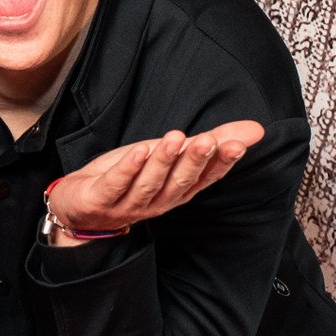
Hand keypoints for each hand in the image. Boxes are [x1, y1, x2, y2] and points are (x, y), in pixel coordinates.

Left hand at [43, 122, 263, 243]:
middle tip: (208, 140)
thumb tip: (256, 129)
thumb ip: (212, 142)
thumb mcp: (172, 155)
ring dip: (163, 162)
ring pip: (150, 184)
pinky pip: (116, 185)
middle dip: (195, 161)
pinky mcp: (100, 201)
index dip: (220, 163)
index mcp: (178, 191)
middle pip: (180, 182)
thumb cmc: (131, 177)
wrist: (80, 206)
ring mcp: (128, 204)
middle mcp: (158, 202)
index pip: (205, 178)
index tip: (236, 145)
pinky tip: (138, 152)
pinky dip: (128, 169)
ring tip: (175, 138)